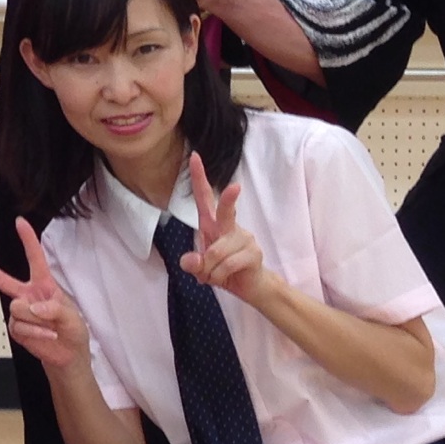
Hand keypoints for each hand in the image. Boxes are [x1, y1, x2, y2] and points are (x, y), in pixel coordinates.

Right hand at [0, 220, 92, 371]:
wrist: (68, 357)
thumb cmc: (73, 331)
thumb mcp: (73, 318)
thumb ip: (55, 309)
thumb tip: (32, 306)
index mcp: (43, 285)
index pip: (35, 259)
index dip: (28, 240)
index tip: (19, 221)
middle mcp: (27, 294)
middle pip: (0, 278)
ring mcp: (18, 312)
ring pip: (17, 308)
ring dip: (35, 320)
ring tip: (50, 328)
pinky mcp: (15, 329)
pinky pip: (18, 326)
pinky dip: (34, 332)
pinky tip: (46, 337)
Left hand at [178, 153, 264, 302]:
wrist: (250, 287)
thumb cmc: (223, 270)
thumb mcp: (202, 269)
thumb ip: (194, 264)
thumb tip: (191, 261)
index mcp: (213, 224)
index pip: (204, 197)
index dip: (198, 178)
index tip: (194, 156)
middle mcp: (230, 227)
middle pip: (226, 211)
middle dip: (229, 199)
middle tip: (235, 187)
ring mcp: (245, 238)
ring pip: (216, 253)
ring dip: (209, 270)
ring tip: (214, 275)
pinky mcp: (254, 253)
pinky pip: (227, 265)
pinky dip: (219, 276)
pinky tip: (226, 278)